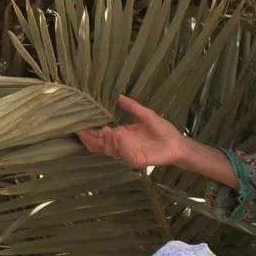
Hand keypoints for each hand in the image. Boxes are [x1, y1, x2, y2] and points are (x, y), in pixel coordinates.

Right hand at [75, 94, 191, 171]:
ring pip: (107, 149)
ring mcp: (127, 152)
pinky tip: (118, 135)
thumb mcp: (146, 114)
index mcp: (120, 133)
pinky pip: (124, 155)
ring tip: (104, 129)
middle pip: (97, 144)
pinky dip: (119, 145)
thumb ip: (131, 107)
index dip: (87, 130)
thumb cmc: (162, 130)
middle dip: (88, 137)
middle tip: (81, 129)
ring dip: (103, 140)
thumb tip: (117, 95)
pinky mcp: (136, 160)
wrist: (177, 143)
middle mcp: (120, 144)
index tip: (78, 123)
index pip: (98, 133)